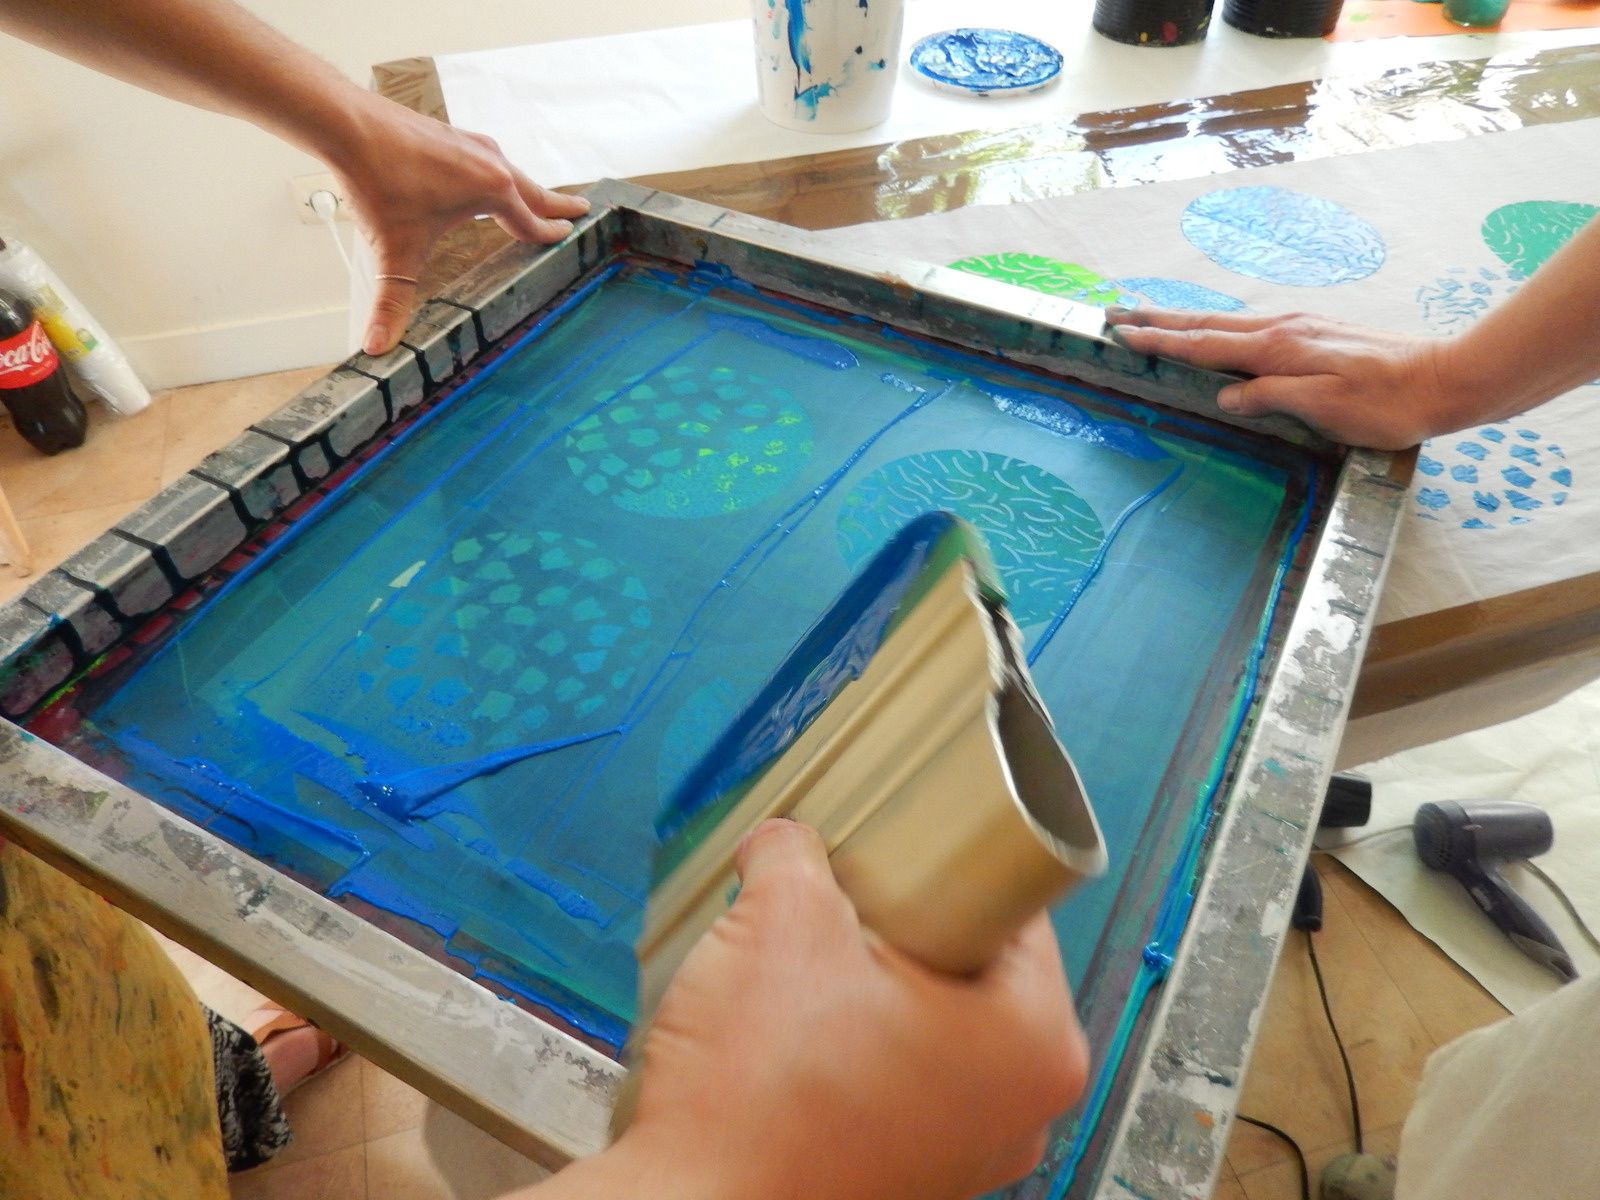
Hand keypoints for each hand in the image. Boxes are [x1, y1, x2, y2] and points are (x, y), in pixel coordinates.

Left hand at [334, 95, 588, 354]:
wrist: (348, 124)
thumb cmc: (379, 183)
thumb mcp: (394, 252)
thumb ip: (391, 302)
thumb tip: (377, 347)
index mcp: (493, 192)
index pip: (531, 222)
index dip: (550, 235)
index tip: (570, 238)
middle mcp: (491, 163)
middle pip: (534, 191)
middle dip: (557, 205)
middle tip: (583, 209)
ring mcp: (471, 143)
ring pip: (511, 171)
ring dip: (528, 187)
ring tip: (537, 196)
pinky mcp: (449, 133)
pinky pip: (487, 157)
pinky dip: (498, 171)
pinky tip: (485, 176)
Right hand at [614, 819, 1087, 1199]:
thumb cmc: (758, 1103)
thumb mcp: (779, 922)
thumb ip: (794, 853)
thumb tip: (786, 842)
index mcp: (1034, 1043)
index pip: (1014, 908)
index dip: (947, 861)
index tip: (900, 844)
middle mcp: (1017, 1111)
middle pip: (968, 965)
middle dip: (896, 923)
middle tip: (838, 900)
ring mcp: (961, 1154)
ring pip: (924, 1022)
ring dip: (862, 985)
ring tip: (800, 965)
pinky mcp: (902, 1177)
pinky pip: (888, 1079)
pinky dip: (844, 1045)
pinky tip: (786, 1029)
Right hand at [1105, 306, 1457, 449]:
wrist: (1443, 380)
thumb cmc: (1386, 404)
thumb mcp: (1326, 408)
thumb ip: (1271, 396)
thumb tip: (1226, 394)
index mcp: (1279, 348)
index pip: (1205, 344)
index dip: (1161, 340)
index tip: (1122, 332)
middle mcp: (1283, 330)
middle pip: (1207, 323)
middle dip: (1159, 319)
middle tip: (1116, 313)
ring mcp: (1298, 329)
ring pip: (1226, 323)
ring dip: (1183, 321)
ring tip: (1150, 319)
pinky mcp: (1313, 335)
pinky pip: (1247, 329)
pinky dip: (1215, 329)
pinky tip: (1213, 334)